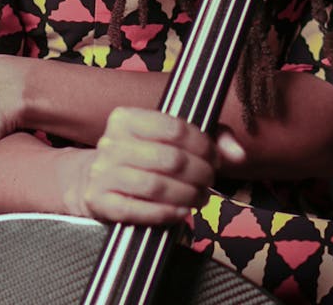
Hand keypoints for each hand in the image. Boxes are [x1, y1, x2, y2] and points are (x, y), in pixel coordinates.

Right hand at [62, 107, 246, 225]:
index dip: (202, 145)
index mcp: (126, 118)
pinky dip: (165, 213)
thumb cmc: (143, 156)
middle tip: (209, 181)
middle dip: (199, 173)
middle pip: (169, 159)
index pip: (174, 128)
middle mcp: (110, 142)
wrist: (94, 181)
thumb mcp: (171, 138)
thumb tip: (239, 153)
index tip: (214, 158)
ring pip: (154, 186)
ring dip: (186, 195)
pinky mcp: (99, 201)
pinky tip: (180, 213)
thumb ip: (211, 138)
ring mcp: (101, 173)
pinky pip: (137, 210)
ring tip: (198, 198)